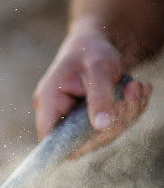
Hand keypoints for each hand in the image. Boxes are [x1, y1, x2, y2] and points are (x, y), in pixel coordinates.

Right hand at [33, 22, 150, 142]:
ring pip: (101, 136)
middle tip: (132, 93)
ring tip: (137, 87)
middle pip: (82, 141)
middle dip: (114, 122)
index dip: (72, 145)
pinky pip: (110, 128)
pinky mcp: (89, 122)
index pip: (50, 140)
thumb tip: (104, 126)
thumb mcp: (98, 69)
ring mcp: (74, 122)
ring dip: (126, 115)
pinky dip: (129, 112)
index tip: (103, 130)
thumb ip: (99, 98)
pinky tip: (138, 91)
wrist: (96, 42)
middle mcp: (58, 116)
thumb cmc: (91, 50)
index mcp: (49, 103)